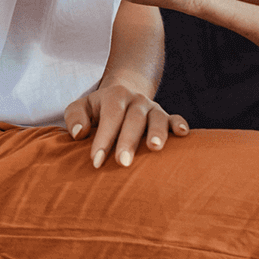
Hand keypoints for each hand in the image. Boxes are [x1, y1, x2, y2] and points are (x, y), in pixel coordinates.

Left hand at [64, 79, 189, 168]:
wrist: (123, 96)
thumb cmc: (97, 110)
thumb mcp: (81, 107)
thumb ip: (75, 117)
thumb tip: (78, 133)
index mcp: (115, 96)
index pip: (110, 116)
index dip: (104, 138)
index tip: (96, 162)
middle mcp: (136, 101)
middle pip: (134, 118)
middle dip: (128, 140)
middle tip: (122, 162)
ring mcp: (153, 108)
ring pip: (157, 118)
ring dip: (157, 132)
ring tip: (154, 147)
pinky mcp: (165, 117)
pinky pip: (175, 118)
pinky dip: (180, 125)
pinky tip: (183, 134)